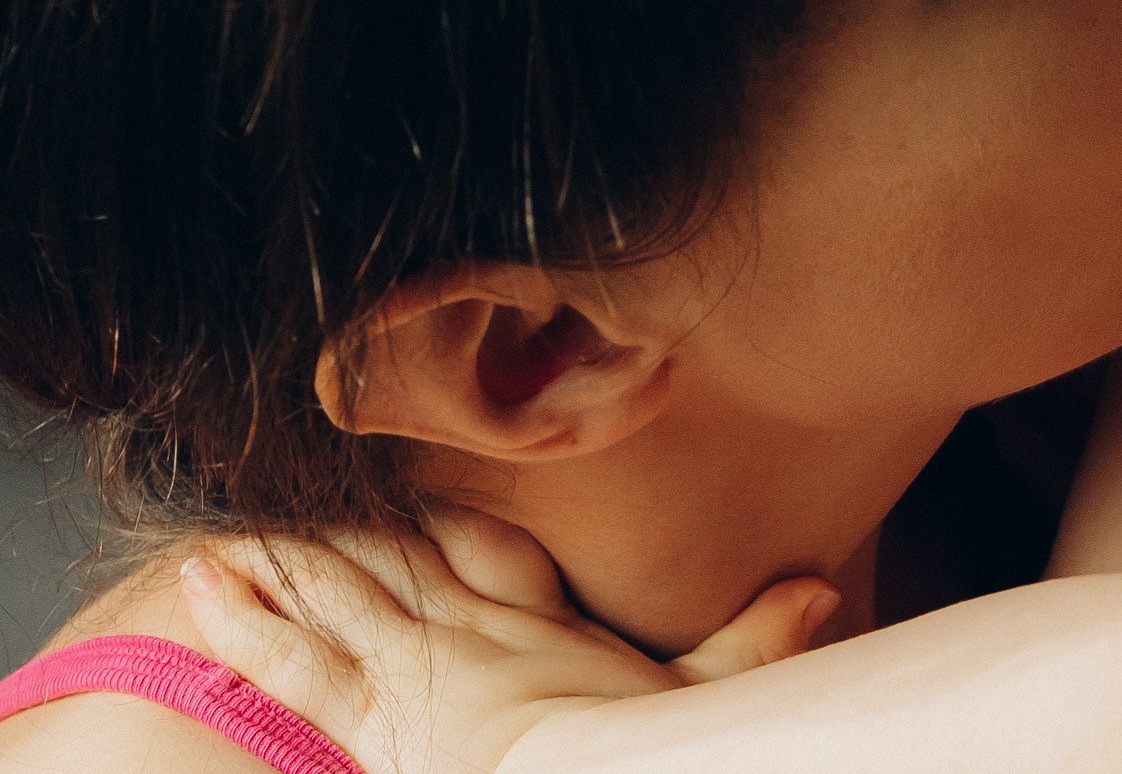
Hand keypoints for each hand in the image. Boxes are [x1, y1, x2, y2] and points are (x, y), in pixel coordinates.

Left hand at [181, 510, 838, 773]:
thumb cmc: (644, 752)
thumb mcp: (711, 702)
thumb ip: (757, 643)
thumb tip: (824, 587)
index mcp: (544, 626)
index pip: (486, 550)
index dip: (443, 512)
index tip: (409, 470)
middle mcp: (472, 634)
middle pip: (397, 562)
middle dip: (341, 528)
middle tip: (284, 481)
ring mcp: (414, 670)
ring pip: (337, 594)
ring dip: (280, 560)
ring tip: (225, 527)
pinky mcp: (371, 718)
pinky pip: (296, 658)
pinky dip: (246, 619)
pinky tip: (204, 583)